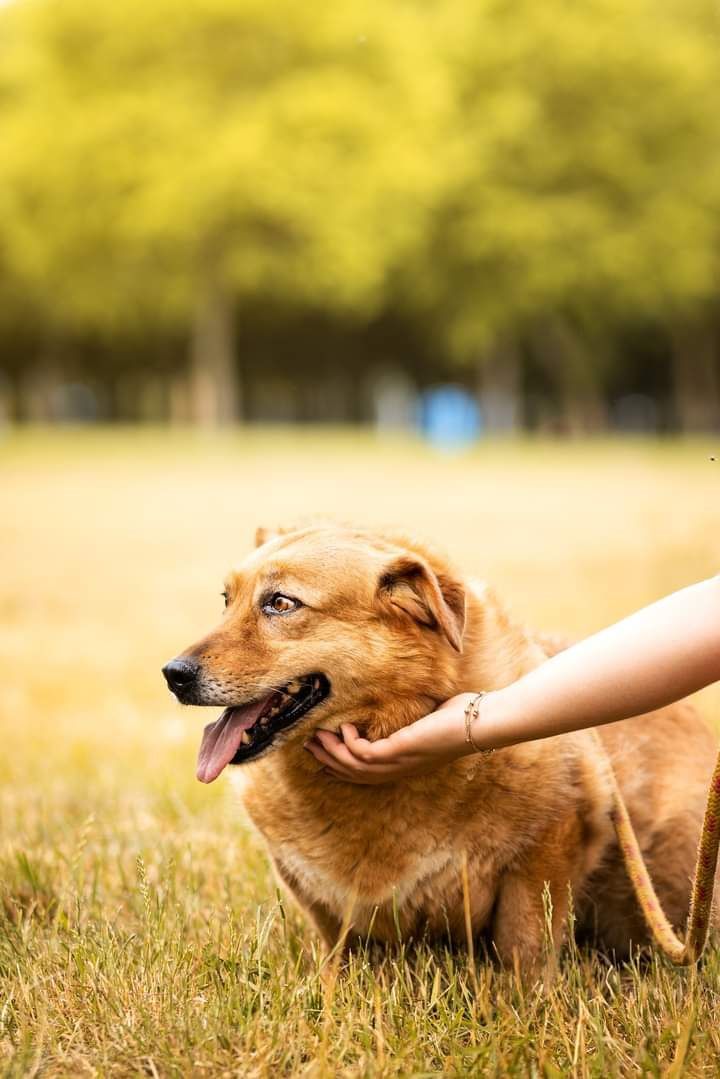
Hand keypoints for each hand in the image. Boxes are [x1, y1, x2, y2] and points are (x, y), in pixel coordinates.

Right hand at [304, 693, 478, 783]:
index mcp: (405, 765)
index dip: (343, 769)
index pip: (366, 774)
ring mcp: (399, 762)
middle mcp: (399, 769)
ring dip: (333, 752)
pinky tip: (346, 726)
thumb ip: (412, 717)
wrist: (480, 724)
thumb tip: (402, 697)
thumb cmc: (462, 718)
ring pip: (354, 766)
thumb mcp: (428, 720)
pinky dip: (350, 741)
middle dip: (329, 761)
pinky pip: (364, 753)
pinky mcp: (400, 751)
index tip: (324, 759)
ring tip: (317, 736)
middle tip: (309, 746)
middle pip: (354, 774)